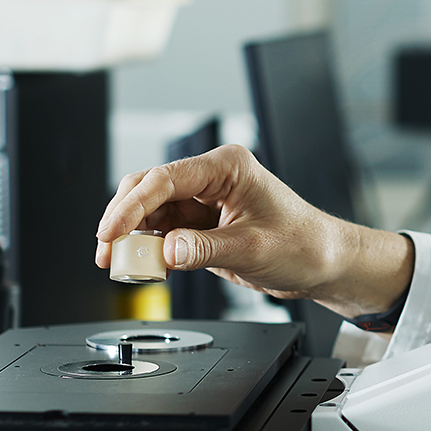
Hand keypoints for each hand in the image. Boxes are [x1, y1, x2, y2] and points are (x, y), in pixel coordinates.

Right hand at [94, 144, 413, 319]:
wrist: (323, 261)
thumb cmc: (303, 244)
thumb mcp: (252, 249)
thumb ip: (204, 249)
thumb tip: (164, 251)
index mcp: (227, 166)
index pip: (165, 179)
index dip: (131, 206)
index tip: (111, 233)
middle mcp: (211, 177)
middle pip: (147, 188)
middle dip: (122, 219)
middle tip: (107, 253)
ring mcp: (203, 199)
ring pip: (148, 210)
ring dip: (130, 235)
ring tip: (118, 263)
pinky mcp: (200, 223)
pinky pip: (161, 230)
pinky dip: (146, 246)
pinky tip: (140, 264)